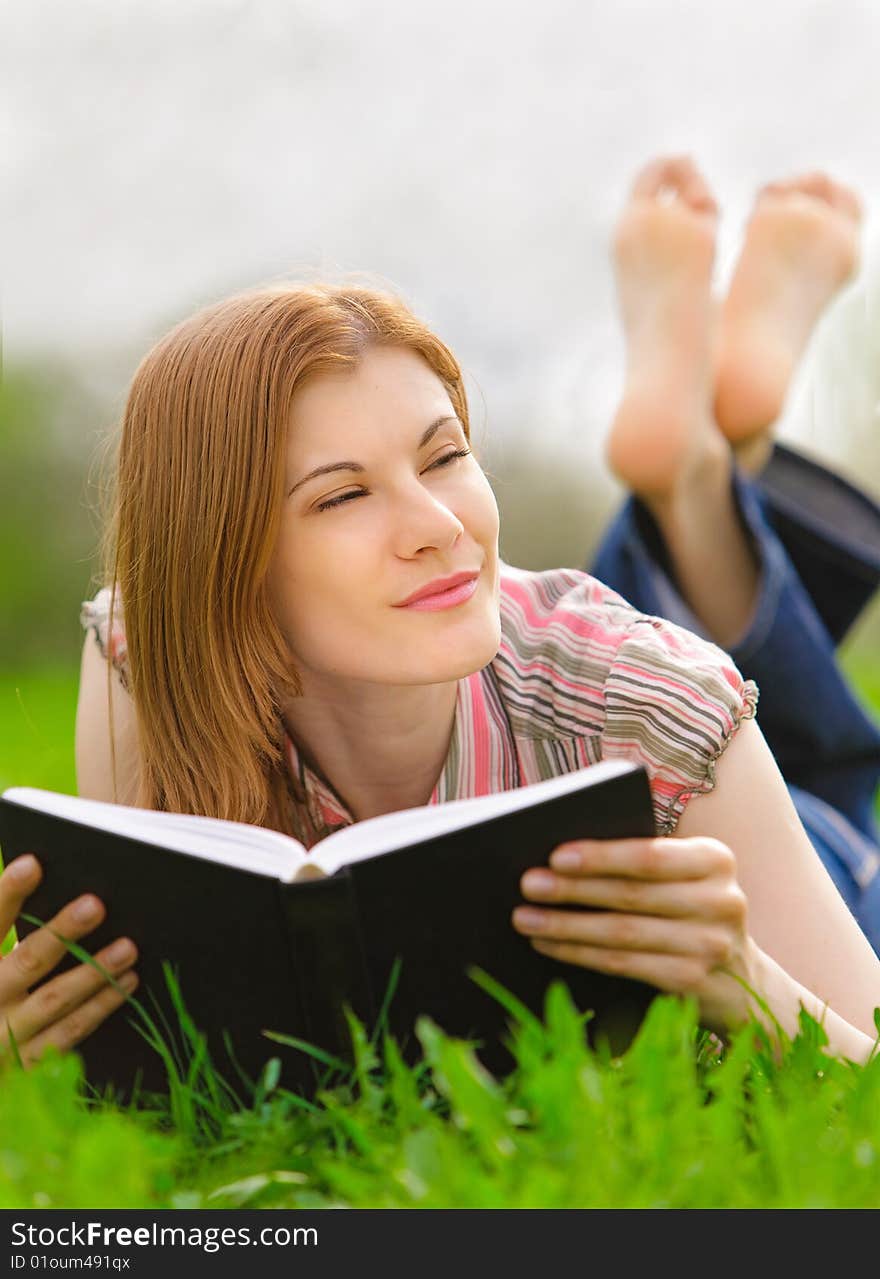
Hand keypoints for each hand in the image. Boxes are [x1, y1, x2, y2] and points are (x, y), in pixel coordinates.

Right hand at [0, 854, 138, 1068]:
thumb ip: (6, 927)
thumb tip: (41, 875)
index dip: (9, 893)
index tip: (33, 863)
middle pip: (27, 961)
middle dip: (61, 932)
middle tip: (95, 905)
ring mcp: (4, 1037)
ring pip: (55, 1000)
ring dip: (95, 972)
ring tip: (128, 947)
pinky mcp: (25, 1064)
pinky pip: (69, 1033)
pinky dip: (100, 1007)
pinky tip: (127, 983)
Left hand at [513, 836, 763, 1032]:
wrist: (741, 980)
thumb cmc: (688, 910)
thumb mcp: (683, 877)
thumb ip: (642, 863)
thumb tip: (560, 859)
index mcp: (715, 859)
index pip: (650, 856)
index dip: (602, 857)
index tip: (556, 856)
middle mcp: (721, 900)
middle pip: (631, 894)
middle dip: (572, 890)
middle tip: (528, 884)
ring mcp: (711, 945)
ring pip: (622, 933)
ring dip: (566, 925)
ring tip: (525, 917)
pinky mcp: (693, 982)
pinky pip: (623, 965)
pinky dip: (579, 953)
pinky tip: (549, 944)